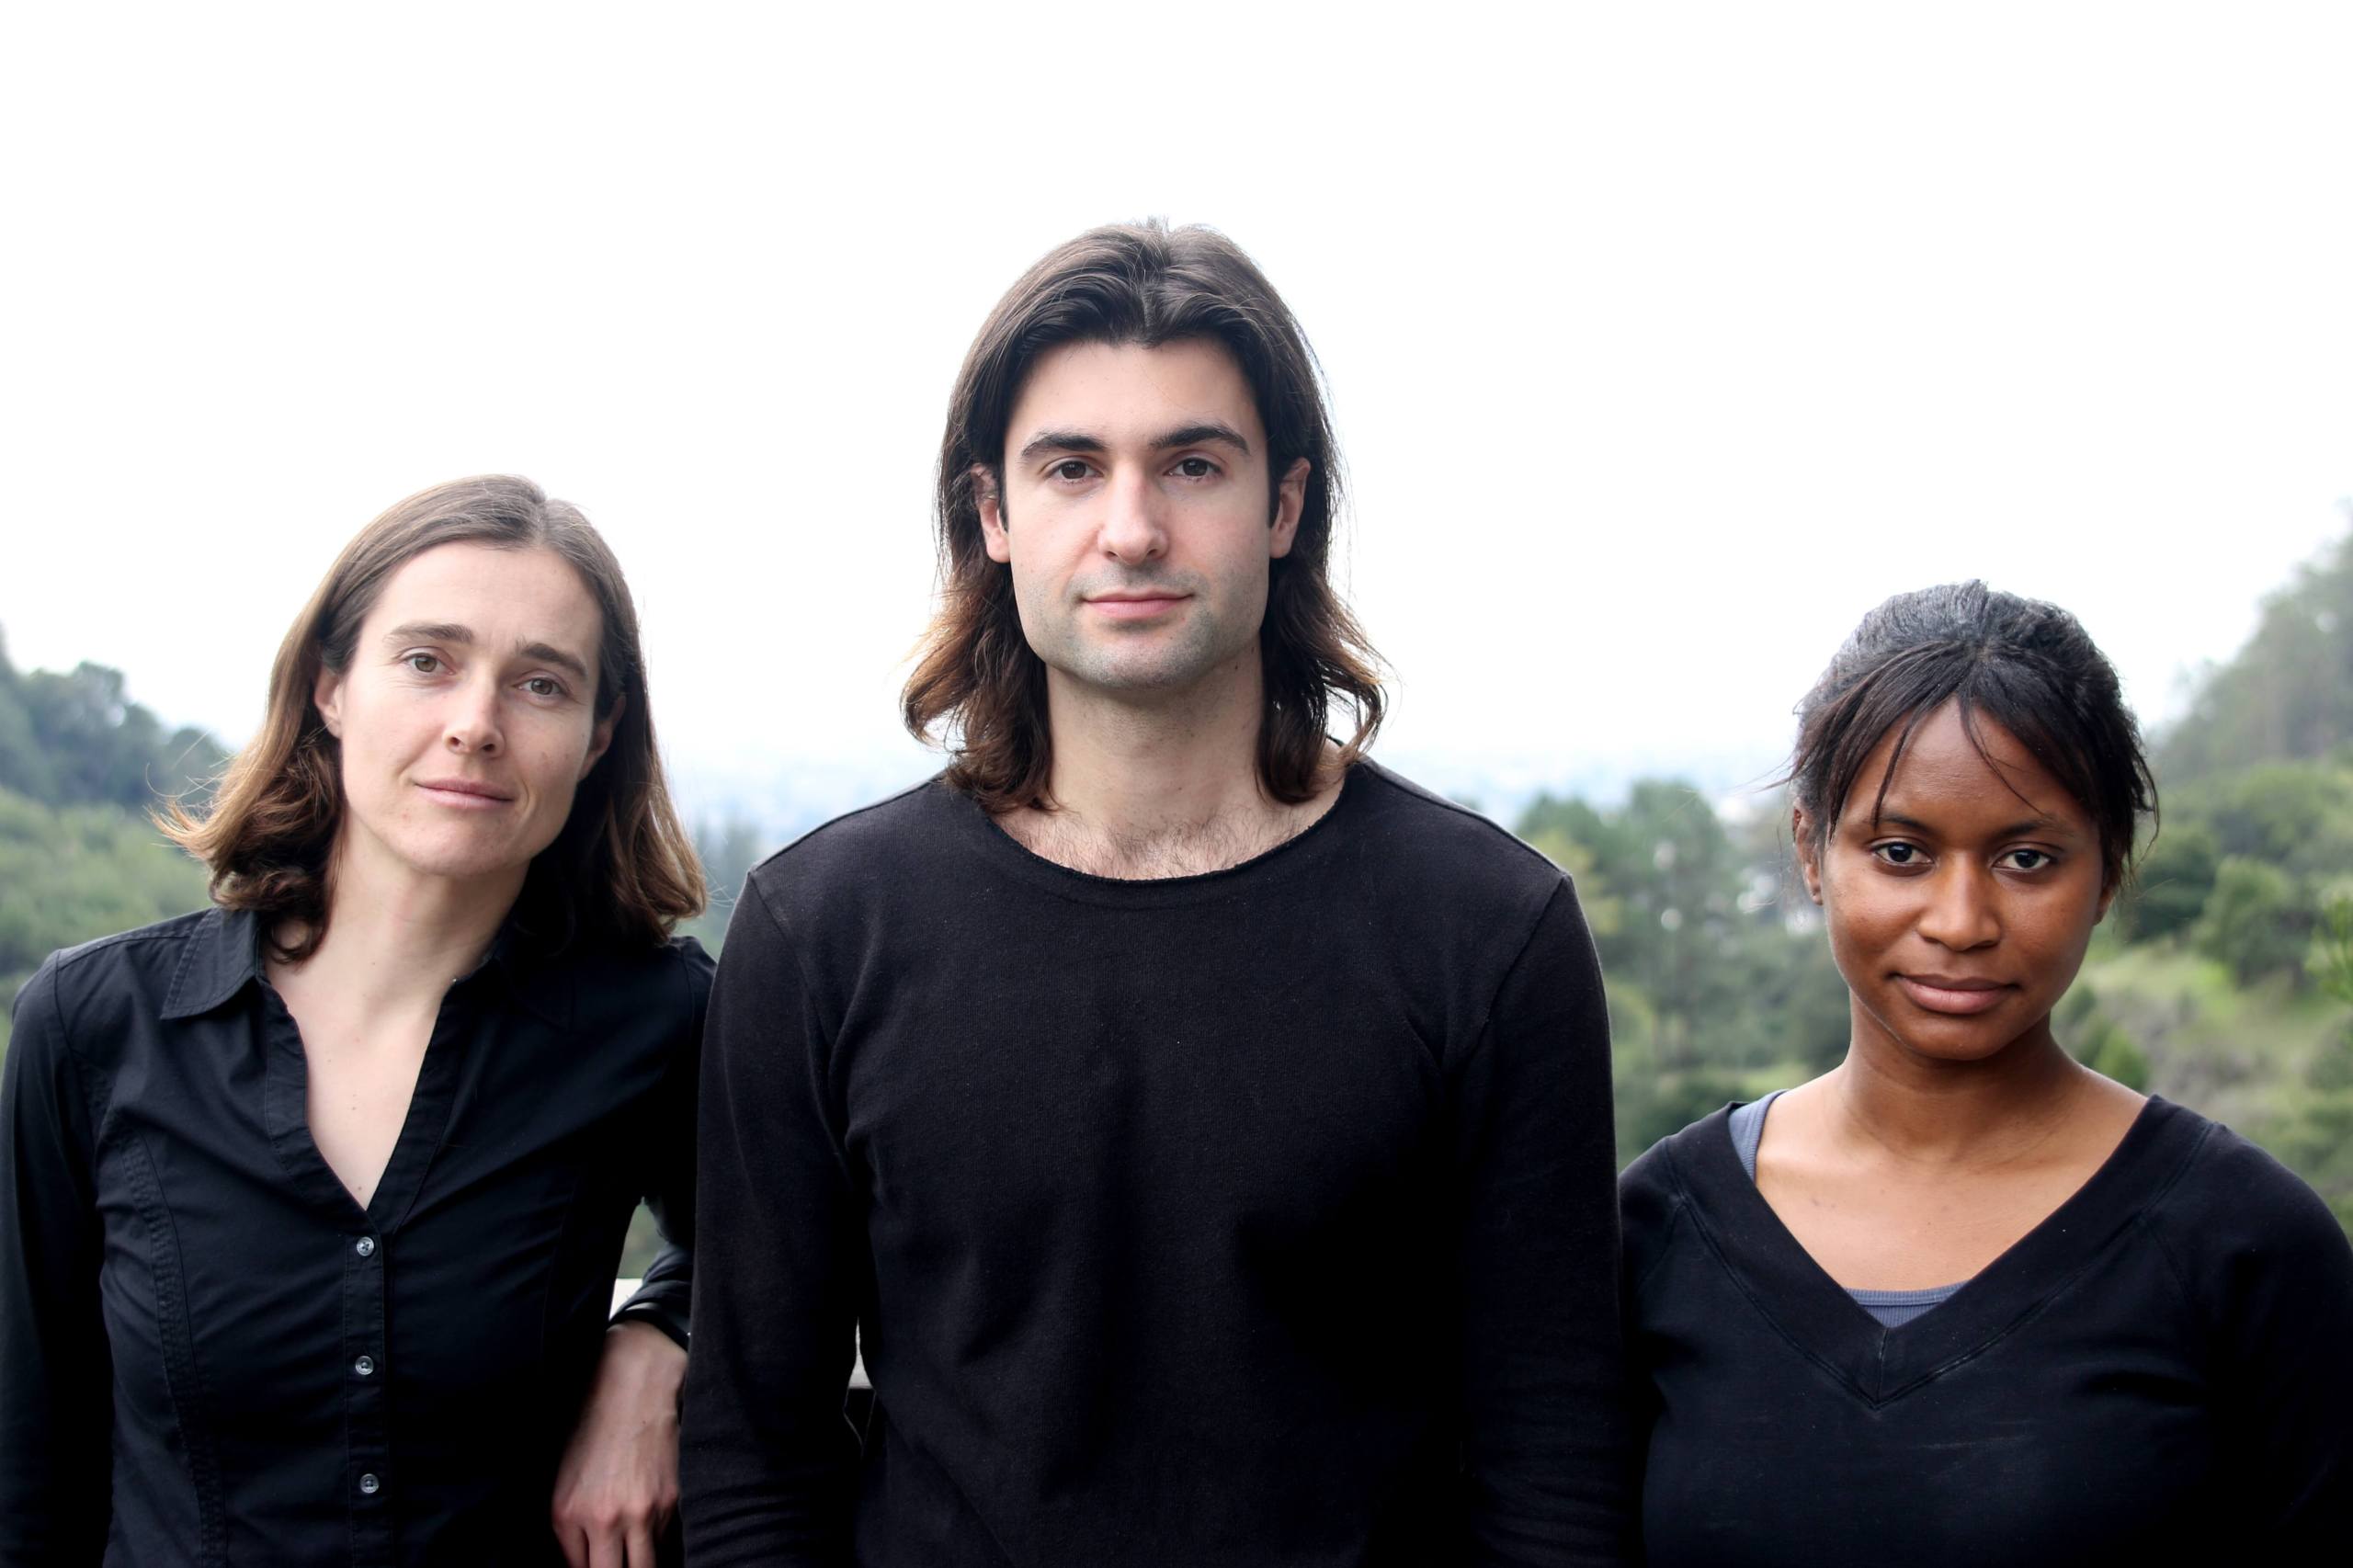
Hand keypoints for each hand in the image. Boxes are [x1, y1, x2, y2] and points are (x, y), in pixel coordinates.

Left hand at [551, 1320, 687, 1567]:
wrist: (634, 1383)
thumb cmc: (594, 1425)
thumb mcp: (562, 1478)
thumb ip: (570, 1527)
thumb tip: (584, 1559)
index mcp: (567, 1514)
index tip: (598, 1561)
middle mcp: (604, 1519)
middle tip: (617, 1560)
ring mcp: (642, 1511)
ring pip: (646, 1567)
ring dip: (641, 1564)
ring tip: (637, 1555)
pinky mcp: (672, 1500)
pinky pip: (668, 1541)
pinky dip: (661, 1542)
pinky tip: (654, 1532)